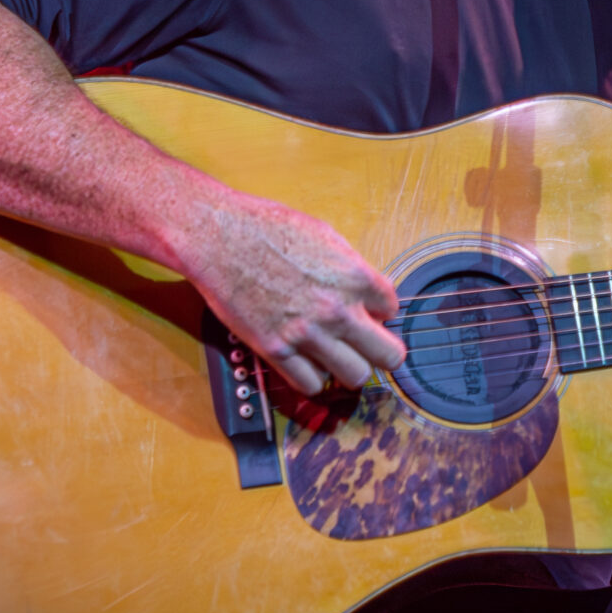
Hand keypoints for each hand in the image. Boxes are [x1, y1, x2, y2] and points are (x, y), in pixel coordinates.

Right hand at [173, 189, 405, 397]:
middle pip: (389, 356)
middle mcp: (338, 309)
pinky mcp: (276, 349)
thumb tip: (368, 293)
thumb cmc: (266, 228)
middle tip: (368, 347)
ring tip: (335, 356)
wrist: (218, 236)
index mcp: (355, 277)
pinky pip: (311, 384)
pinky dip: (313, 377)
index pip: (392, 310)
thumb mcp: (325, 236)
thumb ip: (351, 270)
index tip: (367, 312)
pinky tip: (306, 360)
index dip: (379, 311)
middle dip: (382, 352)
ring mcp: (308, 333)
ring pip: (355, 377)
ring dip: (348, 368)